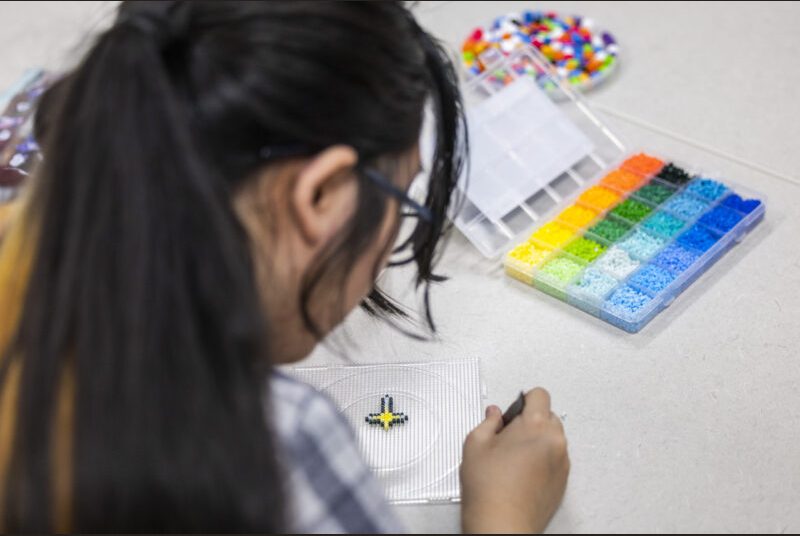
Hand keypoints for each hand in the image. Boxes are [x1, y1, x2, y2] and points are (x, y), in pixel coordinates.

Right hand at [460, 388, 569, 533]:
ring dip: (537, 441)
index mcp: (535, 425)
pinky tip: (522, 473)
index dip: (524, 400)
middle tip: (508, 436)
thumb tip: (494, 415)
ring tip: (513, 458)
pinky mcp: (563, 480)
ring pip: (552, 438)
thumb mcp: (475, 444)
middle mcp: (554, 441)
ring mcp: (562, 462)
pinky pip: (555, 459)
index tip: (513, 410)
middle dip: (530, 422)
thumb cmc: (489, 489)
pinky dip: (542, 460)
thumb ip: (488, 421)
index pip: (540, 395)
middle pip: (548, 416)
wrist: (502, 524)